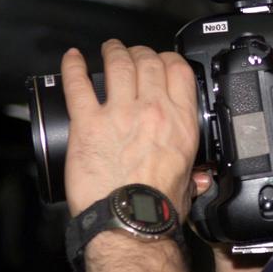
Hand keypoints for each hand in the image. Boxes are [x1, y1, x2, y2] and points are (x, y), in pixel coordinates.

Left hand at [60, 39, 200, 216]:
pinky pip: (78, 85)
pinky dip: (73, 67)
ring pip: (117, 65)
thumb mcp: (188, 183)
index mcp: (180, 121)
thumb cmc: (157, 208)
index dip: (168, 58)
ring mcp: (118, 114)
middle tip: (132, 54)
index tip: (161, 61)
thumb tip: (200, 178)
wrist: (129, 222)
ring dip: (112, 52)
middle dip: (139, 52)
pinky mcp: (88, 124)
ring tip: (108, 49)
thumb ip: (194, 174)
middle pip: (147, 61)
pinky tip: (72, 58)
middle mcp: (152, 110)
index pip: (178, 70)